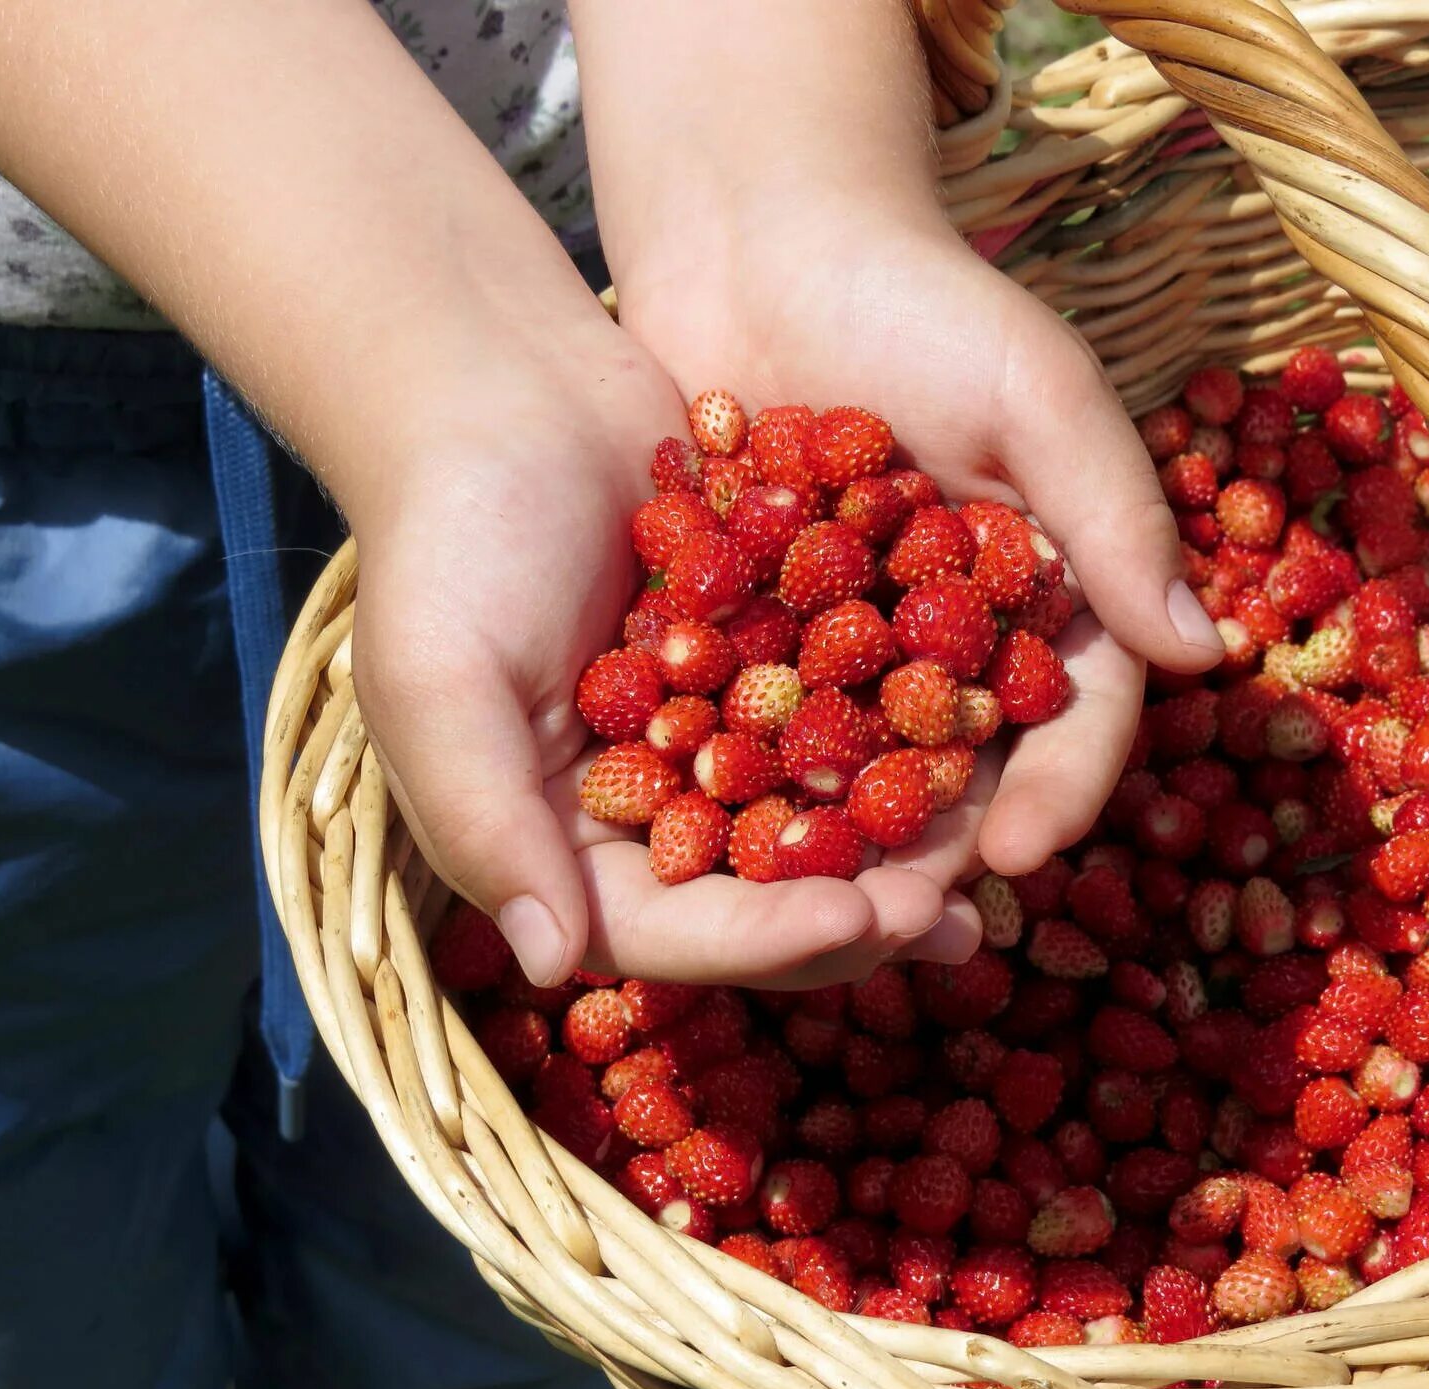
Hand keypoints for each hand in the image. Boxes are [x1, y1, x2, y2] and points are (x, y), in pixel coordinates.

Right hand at [349, 313, 975, 988]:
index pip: (666, 928)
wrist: (499, 382)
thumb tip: (546, 965)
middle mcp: (636, 809)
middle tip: (952, 914)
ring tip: (988, 855)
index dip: (763, 939)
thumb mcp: (439, 682)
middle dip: (854, 909)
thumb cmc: (448, 532)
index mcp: (553, 841)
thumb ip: (485, 824)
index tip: (860, 918)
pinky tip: (978, 742)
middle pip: (756, 894)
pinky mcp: (760, 663)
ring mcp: (706, 737)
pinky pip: (842, 718)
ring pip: (815, 818)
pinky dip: (901, 736)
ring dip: (896, 846)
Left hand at [615, 208, 1224, 887]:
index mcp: (1045, 592)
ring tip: (805, 908)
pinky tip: (706, 836)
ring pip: (853, 767)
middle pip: (960, 767)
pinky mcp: (747, 630)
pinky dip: (735, 776)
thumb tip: (1208, 650)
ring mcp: (846, 641)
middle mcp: (952, 635)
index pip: (1072, 714)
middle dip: (939, 847)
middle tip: (903, 921)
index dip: (1059, 789)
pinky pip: (745, 718)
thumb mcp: (1034, 389)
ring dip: (836, 841)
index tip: (1026, 854)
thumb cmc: (919, 297)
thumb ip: (1111, 511)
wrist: (761, 241)